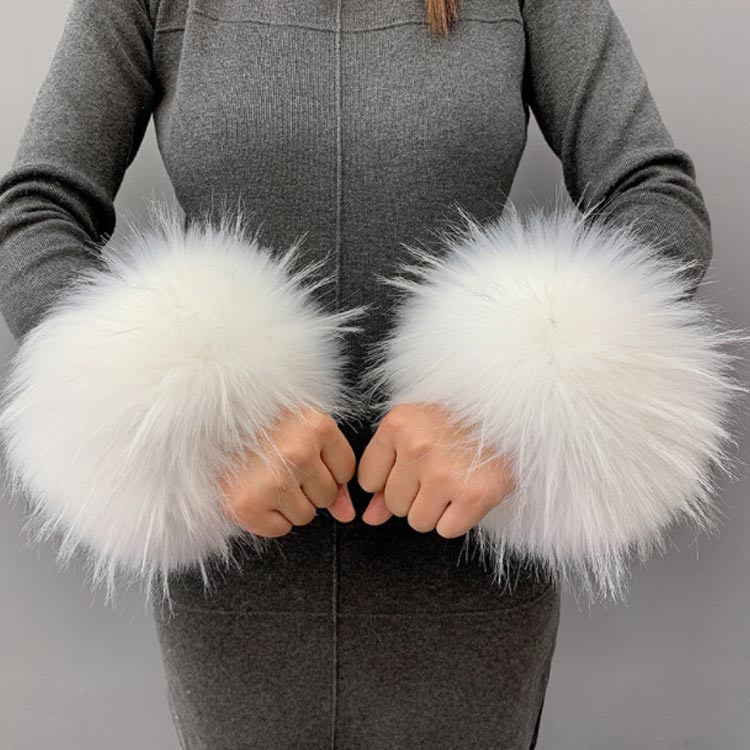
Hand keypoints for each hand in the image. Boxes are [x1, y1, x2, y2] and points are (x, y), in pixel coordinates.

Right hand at [218, 405, 356, 537]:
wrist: (200, 425)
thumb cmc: (253, 426)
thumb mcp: (299, 429)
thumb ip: (331, 467)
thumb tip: (349, 513)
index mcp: (316, 425)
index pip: (345, 470)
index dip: (326, 471)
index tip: (304, 461)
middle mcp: (298, 451)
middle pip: (327, 495)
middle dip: (308, 488)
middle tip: (278, 468)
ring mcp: (274, 480)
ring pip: (306, 515)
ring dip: (288, 504)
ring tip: (264, 478)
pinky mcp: (248, 505)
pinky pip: (280, 529)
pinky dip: (268, 518)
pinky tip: (254, 493)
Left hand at [357, 402, 515, 536]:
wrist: (515, 412)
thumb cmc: (459, 420)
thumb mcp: (416, 430)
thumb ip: (386, 473)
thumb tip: (369, 517)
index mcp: (398, 424)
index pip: (368, 479)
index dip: (388, 480)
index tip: (412, 467)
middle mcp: (418, 447)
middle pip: (394, 504)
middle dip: (414, 496)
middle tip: (440, 471)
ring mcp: (446, 472)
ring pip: (418, 521)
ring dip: (436, 510)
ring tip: (455, 482)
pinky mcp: (475, 494)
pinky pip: (447, 530)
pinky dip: (457, 519)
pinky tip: (468, 493)